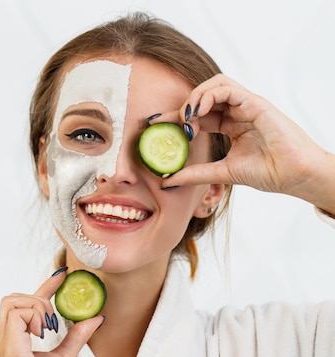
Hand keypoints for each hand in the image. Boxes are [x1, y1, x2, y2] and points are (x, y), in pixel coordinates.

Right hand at [0, 269, 103, 356]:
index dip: (43, 287)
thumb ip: (75, 337)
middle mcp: (1, 338)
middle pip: (12, 297)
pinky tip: (43, 333)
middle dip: (38, 300)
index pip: (22, 304)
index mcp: (10, 340)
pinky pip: (17, 312)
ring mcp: (1, 340)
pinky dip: (34, 316)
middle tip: (54, 323)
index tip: (61, 275)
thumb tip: (94, 318)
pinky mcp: (7, 344)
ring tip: (48, 330)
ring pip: (12, 300)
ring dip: (37, 308)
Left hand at [157, 74, 334, 206]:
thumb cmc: (268, 172)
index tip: (152, 125)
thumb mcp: (222, 172)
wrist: (295, 175)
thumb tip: (167, 181)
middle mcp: (236, 112)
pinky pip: (227, 88)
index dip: (174, 118)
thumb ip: (195, 174)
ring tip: (185, 119)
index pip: (197, 116)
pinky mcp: (255, 102)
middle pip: (202, 98)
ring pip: (214, 85)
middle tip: (164, 124)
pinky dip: (208, 95)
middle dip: (179, 107)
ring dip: (194, 98)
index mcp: (229, 126)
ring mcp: (246, 105)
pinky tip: (197, 113)